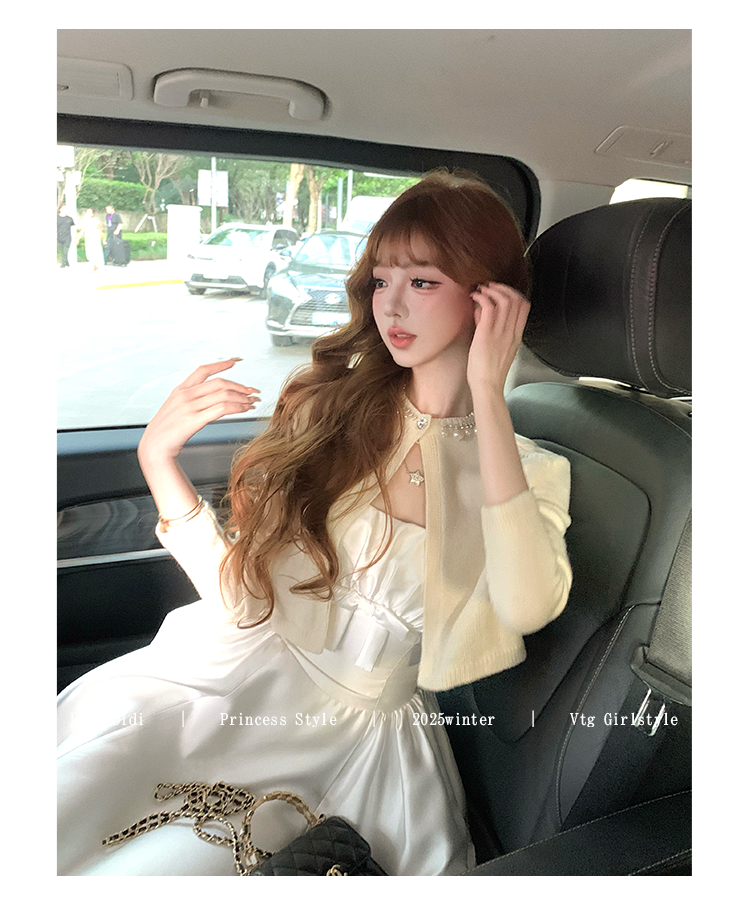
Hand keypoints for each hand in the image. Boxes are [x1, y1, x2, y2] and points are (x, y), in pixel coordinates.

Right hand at [138, 359, 259, 465]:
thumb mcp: (174, 409)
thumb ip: (189, 401)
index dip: (220, 364)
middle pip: (219, 383)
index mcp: (179, 390)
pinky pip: (222, 409)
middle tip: (252, 391)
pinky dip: (237, 408)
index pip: (202, 370)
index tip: (234, 362)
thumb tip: (210, 398)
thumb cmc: (166, 432)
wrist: (154, 448)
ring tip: (252, 403)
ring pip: (224, 395)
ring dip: (242, 398)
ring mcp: (189, 407)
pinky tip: (244, 409)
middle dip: (239, 387)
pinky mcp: (194, 420)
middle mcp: (185, 395)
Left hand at [467, 283, 529, 393]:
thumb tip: (481, 312)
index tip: (501, 291)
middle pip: (516, 299)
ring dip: (492, 290)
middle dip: (502, 288)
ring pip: (504, 300)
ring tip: (481, 290)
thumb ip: (490, 328)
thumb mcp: (495, 347)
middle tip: (489, 286)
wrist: (487, 387)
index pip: (524, 306)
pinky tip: (475, 297)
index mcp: (516, 336)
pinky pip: (489, 307)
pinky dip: (482, 297)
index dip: (513, 293)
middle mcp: (511, 332)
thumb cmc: (488, 372)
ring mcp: (500, 333)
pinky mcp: (487, 335)